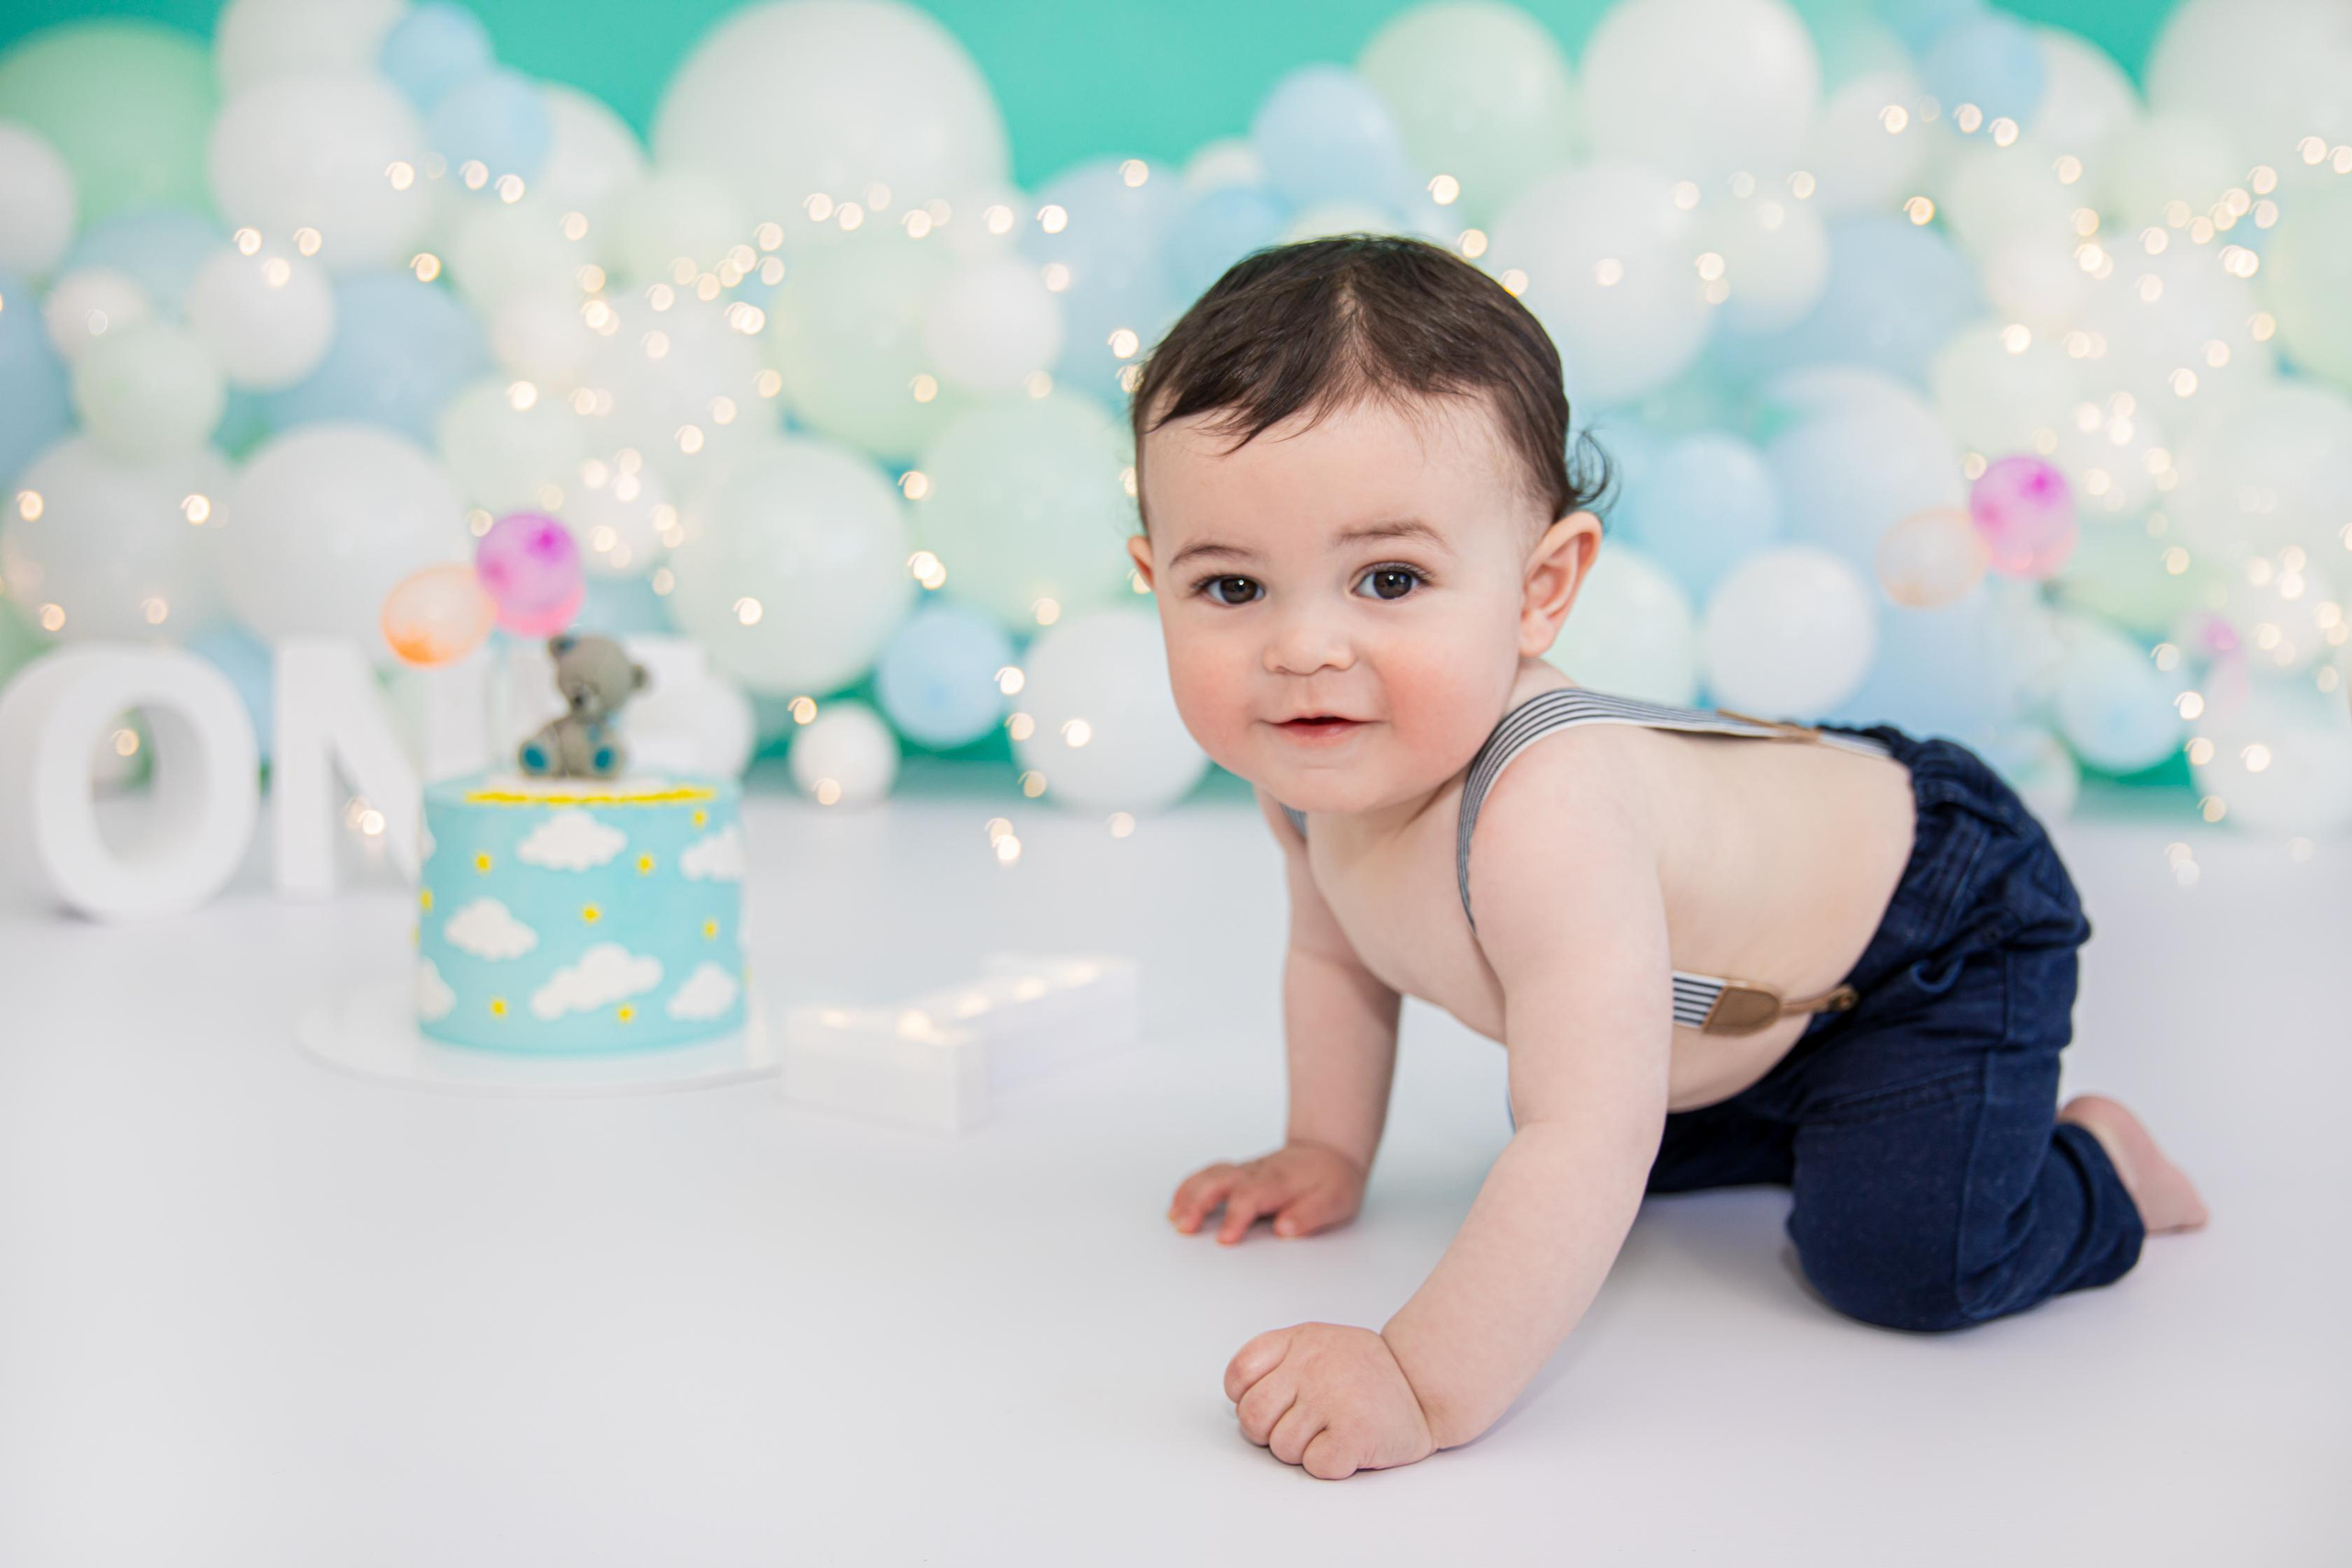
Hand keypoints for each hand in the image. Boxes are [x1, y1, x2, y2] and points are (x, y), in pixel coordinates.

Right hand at [1168, 1141, 1364, 1244]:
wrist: (1330, 1152)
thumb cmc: (1333, 1181)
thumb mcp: (1335, 1201)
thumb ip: (1310, 1215)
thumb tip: (1285, 1229)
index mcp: (1280, 1182)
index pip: (1251, 1197)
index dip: (1236, 1217)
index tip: (1224, 1239)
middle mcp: (1258, 1173)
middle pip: (1221, 1181)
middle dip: (1200, 1203)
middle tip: (1185, 1228)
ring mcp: (1246, 1170)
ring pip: (1211, 1175)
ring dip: (1189, 1194)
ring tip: (1174, 1218)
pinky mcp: (1239, 1173)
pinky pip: (1208, 1174)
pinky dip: (1189, 1187)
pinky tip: (1177, 1205)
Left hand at [1224, 1323, 1434, 1479]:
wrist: (1426, 1386)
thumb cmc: (1369, 1373)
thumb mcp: (1320, 1344)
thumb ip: (1280, 1360)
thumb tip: (1240, 1398)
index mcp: (1300, 1341)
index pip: (1240, 1375)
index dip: (1246, 1399)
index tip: (1272, 1406)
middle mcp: (1311, 1365)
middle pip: (1253, 1418)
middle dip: (1270, 1433)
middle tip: (1303, 1427)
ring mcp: (1332, 1398)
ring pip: (1282, 1448)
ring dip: (1305, 1451)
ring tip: (1334, 1431)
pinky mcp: (1353, 1433)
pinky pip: (1314, 1466)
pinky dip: (1330, 1464)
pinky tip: (1349, 1445)